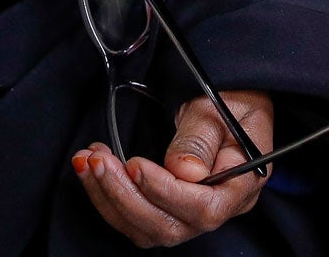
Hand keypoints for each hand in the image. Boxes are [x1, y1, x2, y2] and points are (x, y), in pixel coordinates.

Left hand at [74, 91, 273, 247]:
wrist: (230, 100)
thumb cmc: (232, 100)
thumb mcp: (220, 106)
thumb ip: (201, 138)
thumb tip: (184, 171)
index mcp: (241, 185)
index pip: (203, 208)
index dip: (165, 192)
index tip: (135, 165)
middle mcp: (217, 209)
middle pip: (168, 226)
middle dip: (125, 196)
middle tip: (100, 160)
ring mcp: (190, 214)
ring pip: (144, 228)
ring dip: (109, 197)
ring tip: (87, 161)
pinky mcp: (167, 209)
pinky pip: (134, 218)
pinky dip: (107, 197)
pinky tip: (91, 170)